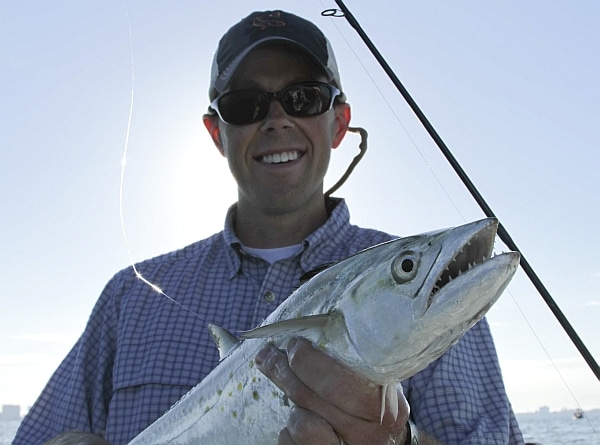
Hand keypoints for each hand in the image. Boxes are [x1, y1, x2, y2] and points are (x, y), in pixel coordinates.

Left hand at [255, 337, 408, 444]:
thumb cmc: (375, 410)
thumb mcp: (379, 388)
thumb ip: (359, 368)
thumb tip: (317, 332)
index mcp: (386, 409)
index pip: (339, 383)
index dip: (309, 361)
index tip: (294, 344)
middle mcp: (368, 436)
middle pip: (311, 398)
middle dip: (284, 370)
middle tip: (269, 354)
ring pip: (301, 423)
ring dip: (293, 404)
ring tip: (292, 390)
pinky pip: (290, 442)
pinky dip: (289, 429)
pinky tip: (299, 418)